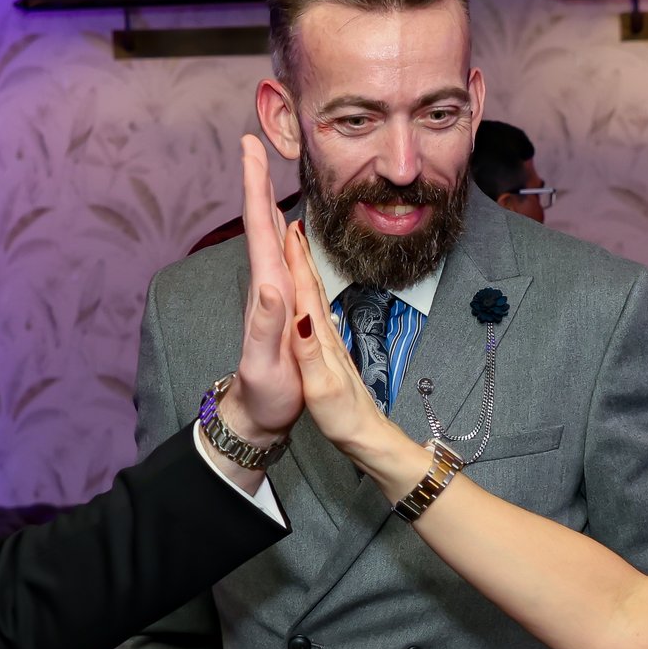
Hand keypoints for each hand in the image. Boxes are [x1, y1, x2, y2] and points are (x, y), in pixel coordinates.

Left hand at [218, 135, 301, 442]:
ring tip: (264, 168)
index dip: (255, 187)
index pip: (259, 228)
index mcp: (266, 290)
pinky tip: (286, 224)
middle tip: (252, 142)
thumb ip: (267, 324)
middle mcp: (267, 284)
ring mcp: (273, 292)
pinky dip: (282, 232)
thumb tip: (273, 283)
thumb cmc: (265, 393)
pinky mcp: (282, 303)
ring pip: (269, 236)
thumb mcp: (265, 363)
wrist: (258, 415)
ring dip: (266, 199)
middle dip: (257, 181)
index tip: (249, 149)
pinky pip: (282, 257)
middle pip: (261, 222)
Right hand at [280, 217, 420, 485]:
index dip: (290, 250)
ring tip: (291, 235)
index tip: (280, 216)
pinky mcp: (326, 346)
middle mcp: (324, 327)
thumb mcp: (322, 387)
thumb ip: (309, 350)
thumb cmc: (344, 417)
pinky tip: (305, 285)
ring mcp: (327, 336)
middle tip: (283, 213)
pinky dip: (305, 286)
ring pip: (310, 288)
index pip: (301, 283)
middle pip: (307, 276)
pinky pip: (311, 305)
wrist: (367, 436)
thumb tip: (299, 315)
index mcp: (318, 333)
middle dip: (293, 243)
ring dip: (300, 260)